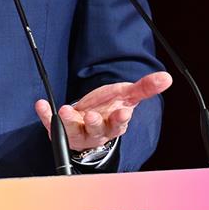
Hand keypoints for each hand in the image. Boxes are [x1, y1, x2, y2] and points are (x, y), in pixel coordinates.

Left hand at [34, 71, 171, 151]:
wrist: (88, 120)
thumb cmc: (109, 108)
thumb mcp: (126, 96)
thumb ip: (144, 88)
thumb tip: (166, 77)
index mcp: (114, 124)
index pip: (119, 124)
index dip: (120, 119)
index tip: (123, 111)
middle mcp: (97, 131)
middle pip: (97, 130)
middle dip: (95, 123)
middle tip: (91, 116)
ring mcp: (78, 132)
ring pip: (74, 129)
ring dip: (68, 120)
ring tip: (64, 110)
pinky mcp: (61, 129)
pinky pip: (51, 124)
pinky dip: (45, 115)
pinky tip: (41, 104)